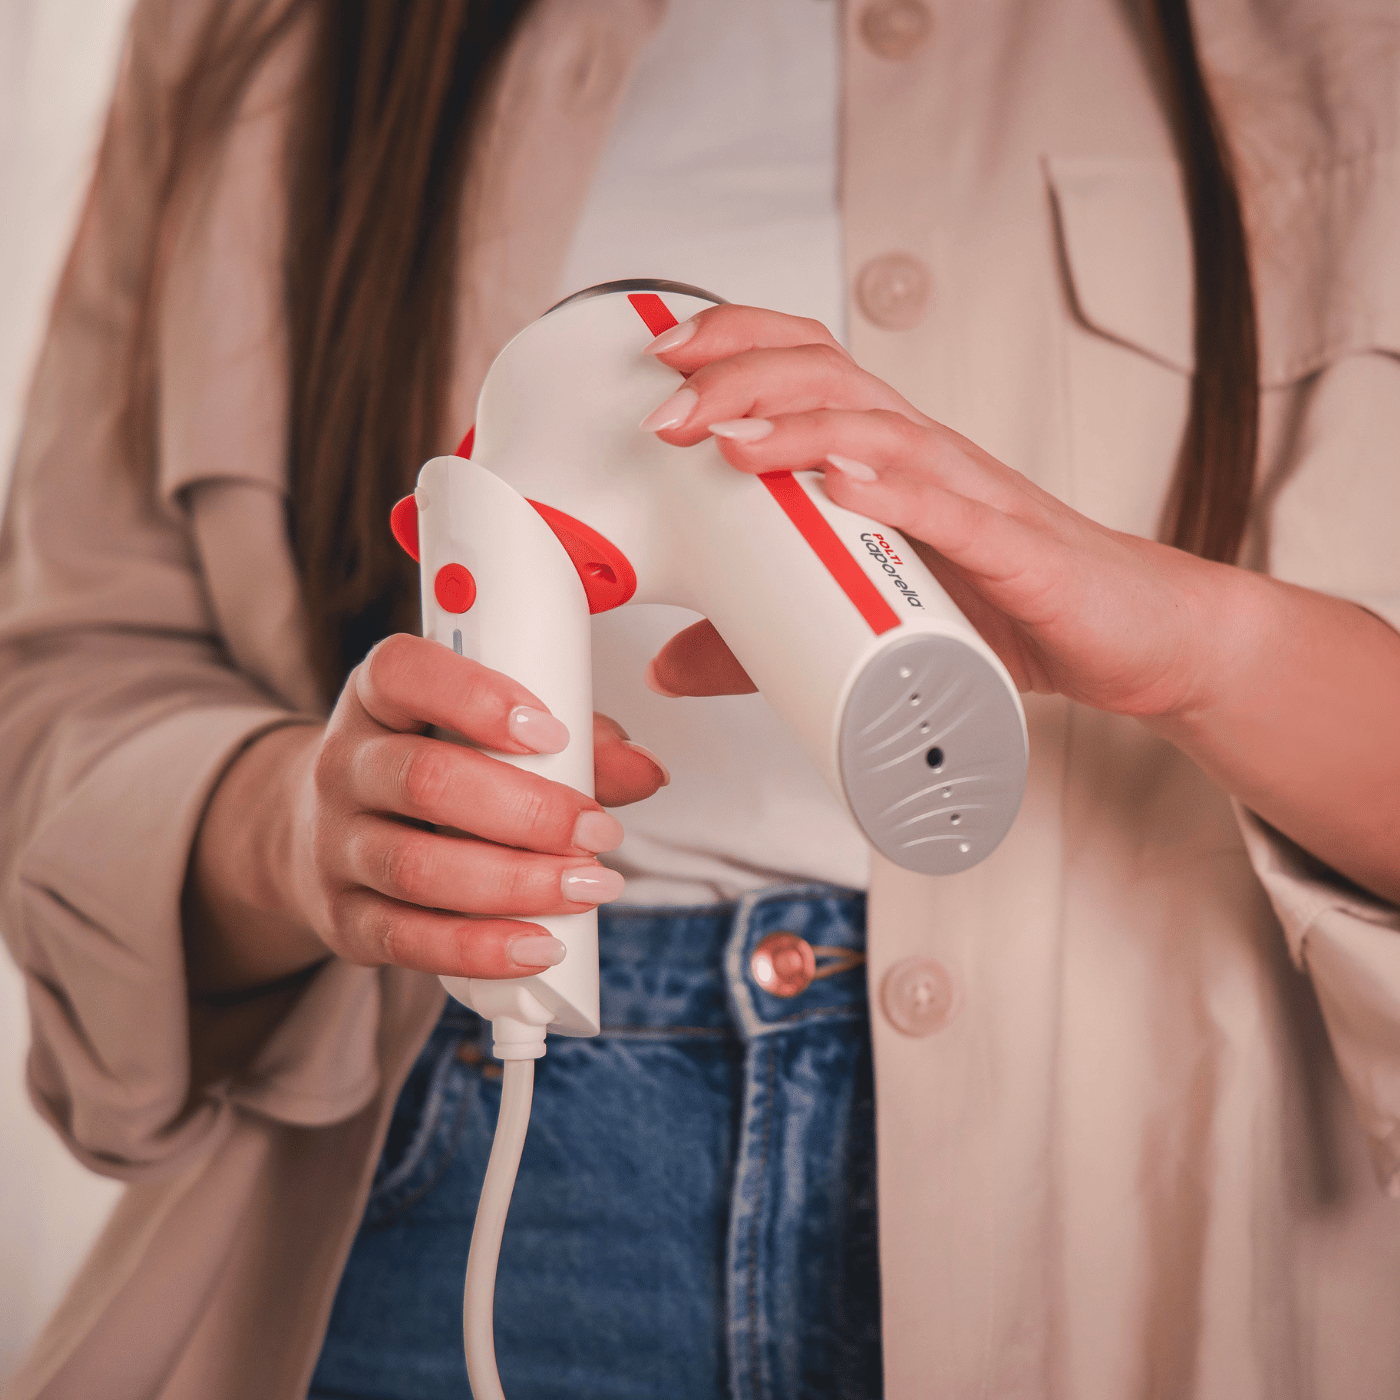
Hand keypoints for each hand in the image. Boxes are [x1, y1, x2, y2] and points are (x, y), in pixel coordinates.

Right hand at [187, 633, 667, 992]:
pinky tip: (542, 946)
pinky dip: (483, 948)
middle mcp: (344, 765)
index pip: (404, 672)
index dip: (478, 698)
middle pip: (425, 782)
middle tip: (598, 832)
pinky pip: (408, 939)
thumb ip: (574, 744)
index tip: (554, 731)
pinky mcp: (342, 919)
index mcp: (379, 696)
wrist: (322, 833)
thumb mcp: (489, 733)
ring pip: (418, 868)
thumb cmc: (435, 769)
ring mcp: (335, 845)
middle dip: (527, 812)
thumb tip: (647, 769)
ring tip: (587, 887)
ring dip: (517, 884)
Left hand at [639, 304, 1240, 720]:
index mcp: (892, 458)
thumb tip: (670, 667)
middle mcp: (929, 458)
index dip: (738, 346)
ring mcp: (973, 497)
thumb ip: (770, 641)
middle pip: (831, 379)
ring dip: (799, 429)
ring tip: (731, 443)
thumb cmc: (1012, 606)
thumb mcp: (870, 621)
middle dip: (741, 378)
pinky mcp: (1017, 552)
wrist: (1136, 635)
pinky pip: (954, 512)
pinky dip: (896, 495)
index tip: (665, 360)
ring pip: (883, 432)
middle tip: (668, 410)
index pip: (810, 366)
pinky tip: (844, 488)